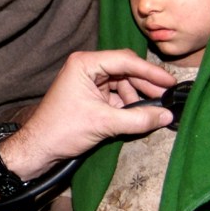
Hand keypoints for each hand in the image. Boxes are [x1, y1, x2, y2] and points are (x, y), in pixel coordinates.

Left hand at [0, 50, 175, 179]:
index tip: (170, 82)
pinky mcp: (90, 97)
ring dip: (138, 97)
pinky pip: (116, 96)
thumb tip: (166, 116)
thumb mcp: (104, 123)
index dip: (150, 71)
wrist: (39, 149)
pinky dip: (128, 105)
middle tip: (167, 98)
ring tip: (153, 111)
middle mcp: (86, 68)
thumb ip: (138, 119)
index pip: (125, 61)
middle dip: (146, 85)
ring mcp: (88, 82)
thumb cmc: (61, 130)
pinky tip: (139, 115)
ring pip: (122, 84)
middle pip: (126, 70)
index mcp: (84, 64)